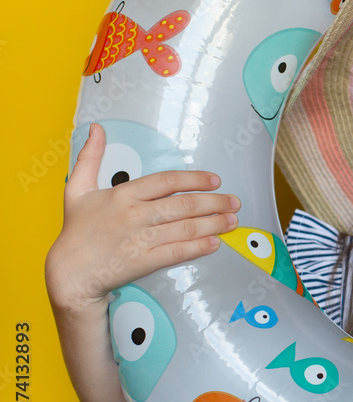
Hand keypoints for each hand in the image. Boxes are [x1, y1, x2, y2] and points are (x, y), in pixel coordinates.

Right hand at [45, 123, 240, 310]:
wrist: (68, 273)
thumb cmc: (76, 231)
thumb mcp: (77, 189)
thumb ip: (90, 157)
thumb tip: (96, 128)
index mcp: (123, 195)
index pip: (167, 181)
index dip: (195, 179)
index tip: (215, 180)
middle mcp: (135, 215)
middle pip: (184, 205)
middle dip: (215, 202)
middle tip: (234, 201)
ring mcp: (141, 239)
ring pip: (186, 228)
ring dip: (214, 224)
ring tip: (233, 220)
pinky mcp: (144, 262)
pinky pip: (178, 252)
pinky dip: (199, 247)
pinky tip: (215, 243)